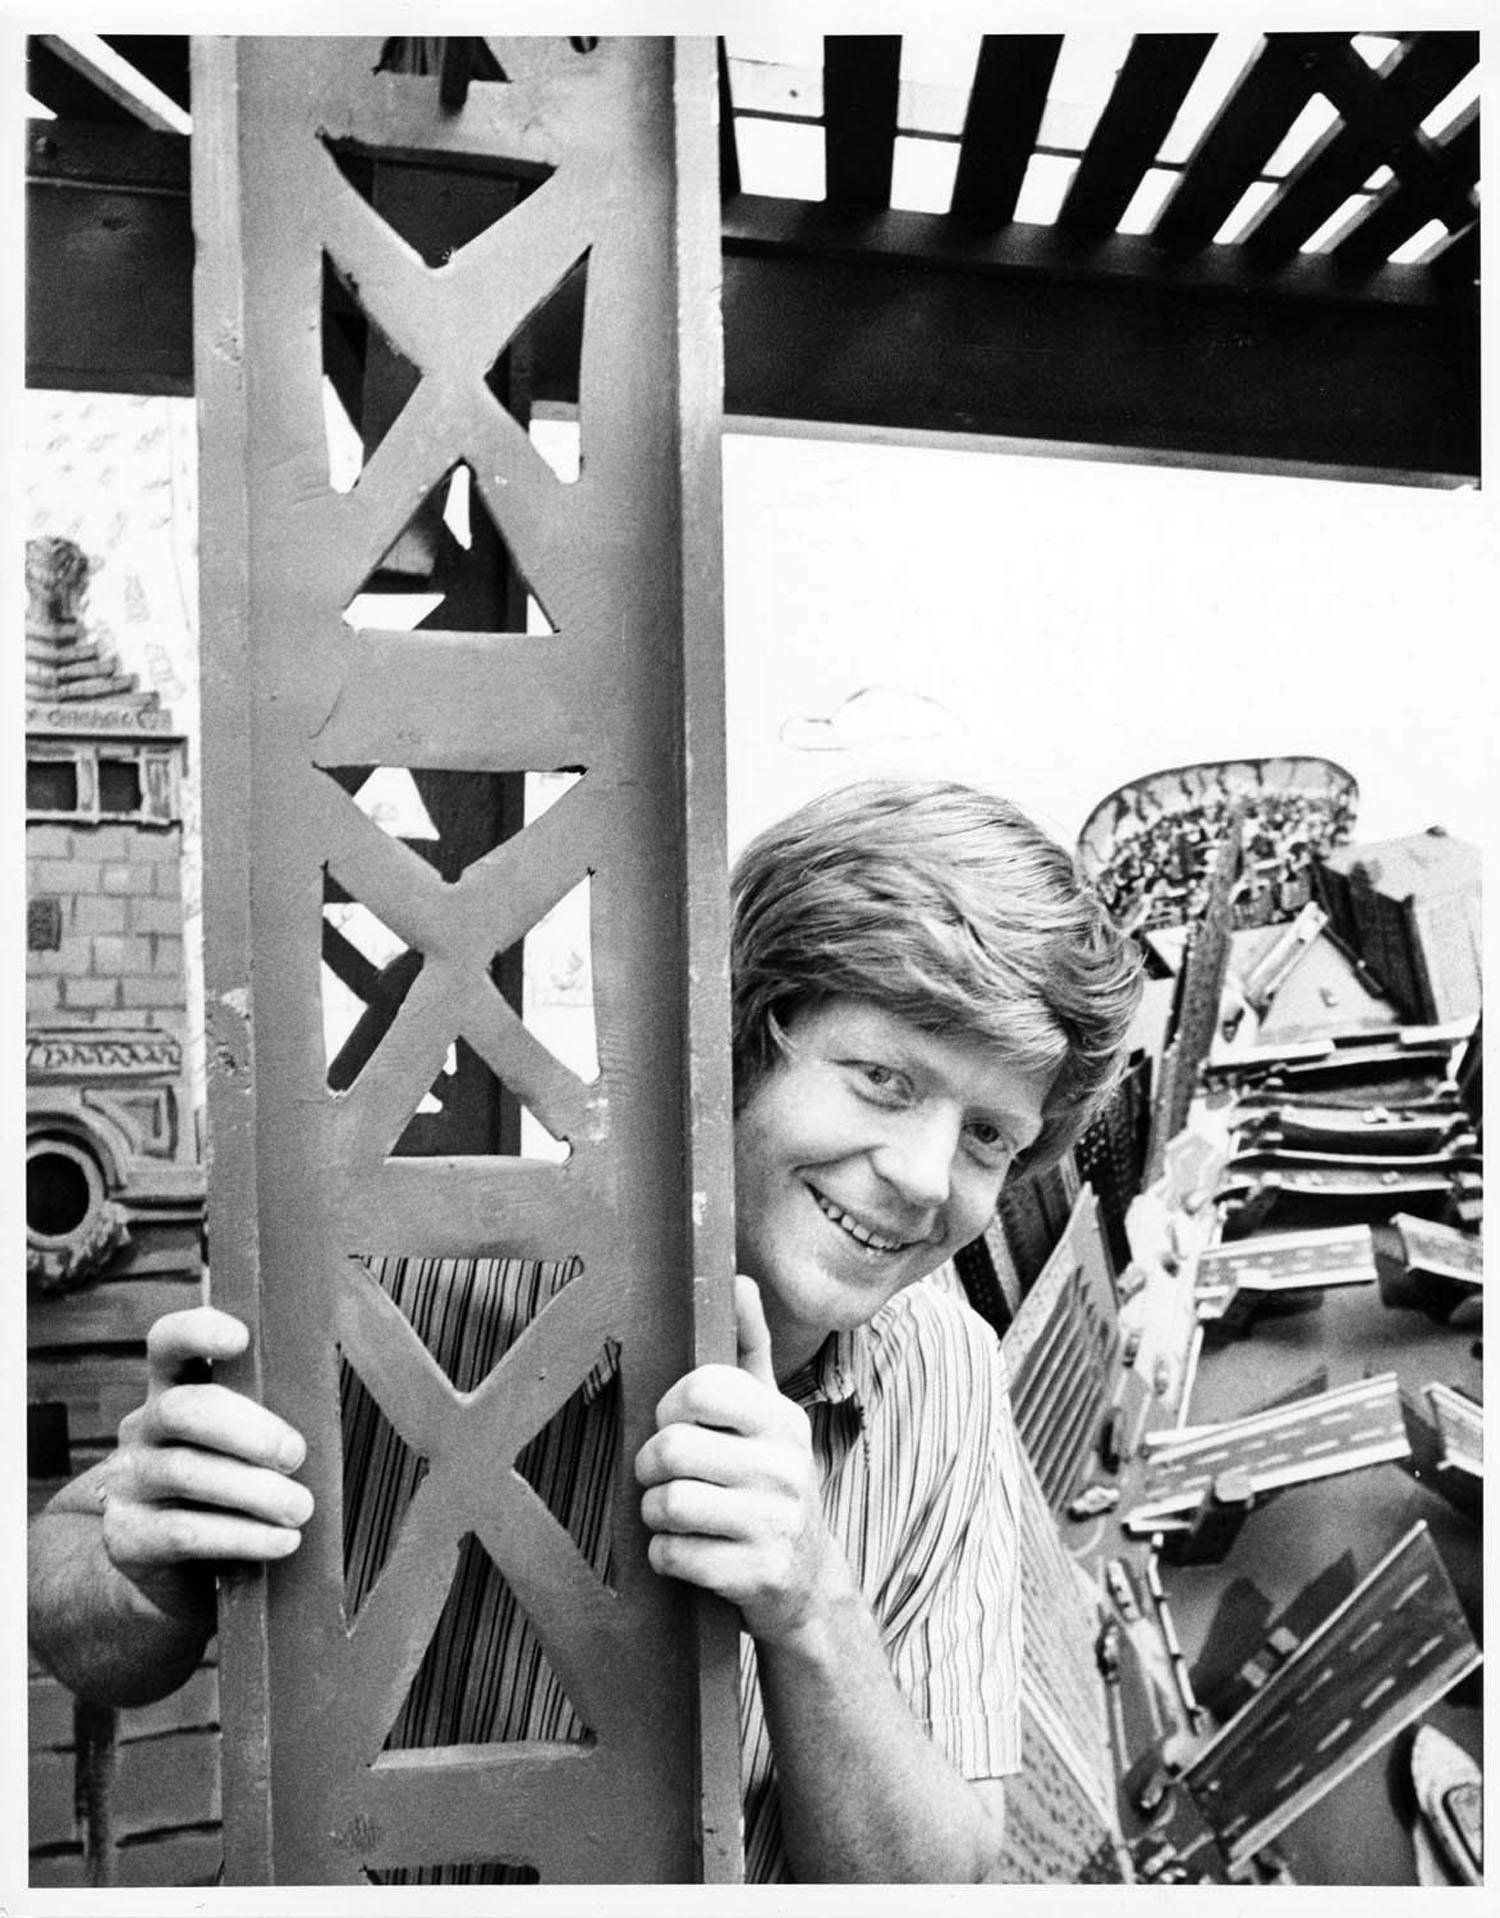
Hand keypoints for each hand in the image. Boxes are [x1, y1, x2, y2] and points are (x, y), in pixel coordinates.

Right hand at [101, 1306, 313, 1621]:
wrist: (168, 1576)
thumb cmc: (225, 1495)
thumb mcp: (241, 1450)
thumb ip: (266, 1425)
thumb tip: (325, 1422)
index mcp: (173, 1391)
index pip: (169, 1343)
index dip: (199, 1331)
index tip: (241, 1337)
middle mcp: (143, 1428)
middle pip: (184, 1409)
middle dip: (248, 1429)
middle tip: (295, 1454)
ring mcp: (128, 1483)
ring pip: (187, 1472)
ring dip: (255, 1491)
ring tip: (300, 1509)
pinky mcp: (126, 1538)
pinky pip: (186, 1532)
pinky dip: (243, 1537)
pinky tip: (281, 1542)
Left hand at [634, 1277, 842, 1643]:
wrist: (807, 1583)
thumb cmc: (770, 1485)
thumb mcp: (769, 1416)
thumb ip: (748, 1348)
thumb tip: (738, 1278)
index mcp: (782, 1420)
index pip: (701, 1388)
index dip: (670, 1407)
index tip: (676, 1425)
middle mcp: (785, 1467)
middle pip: (671, 1447)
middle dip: (652, 1467)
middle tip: (665, 1476)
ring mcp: (775, 1523)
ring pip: (667, 1503)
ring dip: (654, 1514)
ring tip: (674, 1515)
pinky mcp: (757, 1574)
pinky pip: (673, 1555)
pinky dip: (665, 1556)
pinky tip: (687, 1552)